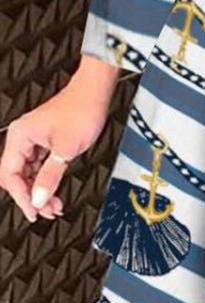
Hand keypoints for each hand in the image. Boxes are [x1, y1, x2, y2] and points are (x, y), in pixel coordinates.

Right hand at [0, 55, 118, 221]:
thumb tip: (39, 199)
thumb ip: (50, 176)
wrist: (96, 91)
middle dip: (32, 195)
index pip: (10, 175)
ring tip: (54, 205)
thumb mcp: (66, 149)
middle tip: (45, 211)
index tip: (34, 211)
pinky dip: (47, 178)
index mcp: (20, 136)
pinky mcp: (45, 138)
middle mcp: (23, 136)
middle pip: (17, 176)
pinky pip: (40, 164)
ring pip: (30, 172)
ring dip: (41, 189)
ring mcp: (34, 137)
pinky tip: (55, 190)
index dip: (21, 196)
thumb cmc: (82, 109)